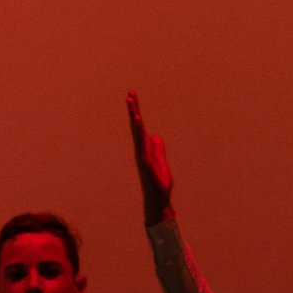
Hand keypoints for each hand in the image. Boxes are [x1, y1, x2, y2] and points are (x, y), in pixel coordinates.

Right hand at [127, 92, 175, 224]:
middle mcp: (141, 150)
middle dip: (133, 110)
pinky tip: (138, 120)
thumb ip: (158, 148)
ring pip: (137, 132)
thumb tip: (155, 136)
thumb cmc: (158, 182)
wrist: (158, 199)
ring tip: (132, 101)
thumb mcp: (161, 161)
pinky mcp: (145, 161)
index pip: (140, 127)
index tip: (133, 97)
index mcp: (145, 148)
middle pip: (136, 126)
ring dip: (135, 116)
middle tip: (130, 93)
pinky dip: (139, 131)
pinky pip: (141, 143)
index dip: (137, 112)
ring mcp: (142, 155)